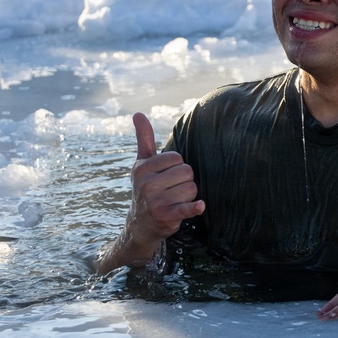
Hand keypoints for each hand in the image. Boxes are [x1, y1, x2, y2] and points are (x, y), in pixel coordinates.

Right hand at [126, 112, 204, 251]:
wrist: (140, 224)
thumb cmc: (145, 187)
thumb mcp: (142, 163)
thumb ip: (144, 138)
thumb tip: (137, 113)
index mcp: (143, 168)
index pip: (177, 158)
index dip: (177, 166)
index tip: (167, 175)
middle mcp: (147, 185)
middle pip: (187, 172)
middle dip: (184, 180)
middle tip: (172, 189)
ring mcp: (156, 202)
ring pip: (192, 188)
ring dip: (188, 195)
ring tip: (174, 200)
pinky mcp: (167, 217)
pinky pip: (187, 208)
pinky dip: (195, 207)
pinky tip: (200, 206)